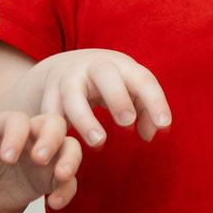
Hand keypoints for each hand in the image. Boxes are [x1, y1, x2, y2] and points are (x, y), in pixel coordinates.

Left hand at [0, 112, 83, 212]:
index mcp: (3, 127)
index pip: (16, 120)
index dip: (15, 136)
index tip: (7, 159)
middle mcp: (29, 136)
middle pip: (53, 123)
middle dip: (51, 139)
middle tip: (38, 160)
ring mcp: (45, 156)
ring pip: (70, 146)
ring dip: (70, 159)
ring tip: (61, 176)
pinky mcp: (51, 178)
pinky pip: (70, 180)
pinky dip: (67, 190)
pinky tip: (54, 203)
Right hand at [26, 49, 170, 148]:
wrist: (66, 66)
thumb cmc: (111, 84)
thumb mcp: (129, 90)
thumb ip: (144, 112)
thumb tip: (150, 135)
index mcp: (123, 66)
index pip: (143, 79)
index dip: (155, 101)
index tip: (164, 125)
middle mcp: (94, 67)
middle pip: (106, 73)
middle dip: (117, 97)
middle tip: (127, 122)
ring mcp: (69, 78)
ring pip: (73, 94)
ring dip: (85, 118)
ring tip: (98, 142)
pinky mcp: (48, 93)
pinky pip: (49, 110)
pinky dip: (55, 127)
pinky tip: (65, 146)